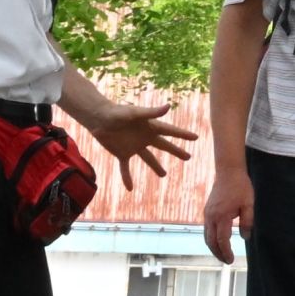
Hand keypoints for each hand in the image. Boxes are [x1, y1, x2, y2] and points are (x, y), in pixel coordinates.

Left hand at [77, 92, 195, 175]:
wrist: (99, 118)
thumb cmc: (117, 112)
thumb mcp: (135, 113)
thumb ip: (151, 112)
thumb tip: (168, 107)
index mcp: (150, 127)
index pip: (170, 131)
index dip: (183, 134)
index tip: (195, 137)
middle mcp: (145, 138)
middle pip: (164, 146)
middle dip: (176, 151)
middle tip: (188, 157)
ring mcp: (134, 146)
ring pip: (148, 158)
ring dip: (156, 166)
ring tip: (164, 175)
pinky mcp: (122, 153)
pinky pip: (126, 168)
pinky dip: (127, 177)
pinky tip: (130, 188)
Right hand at [202, 162, 252, 265]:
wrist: (228, 172)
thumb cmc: (241, 187)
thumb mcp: (249, 203)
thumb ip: (247, 221)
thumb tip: (245, 238)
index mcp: (221, 216)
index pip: (222, 240)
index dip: (226, 252)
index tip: (231, 260)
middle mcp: (211, 217)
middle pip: (211, 242)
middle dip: (218, 253)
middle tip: (226, 261)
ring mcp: (207, 214)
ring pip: (206, 236)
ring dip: (213, 247)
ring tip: (222, 255)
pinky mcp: (207, 211)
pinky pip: (206, 229)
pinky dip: (211, 239)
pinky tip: (218, 241)